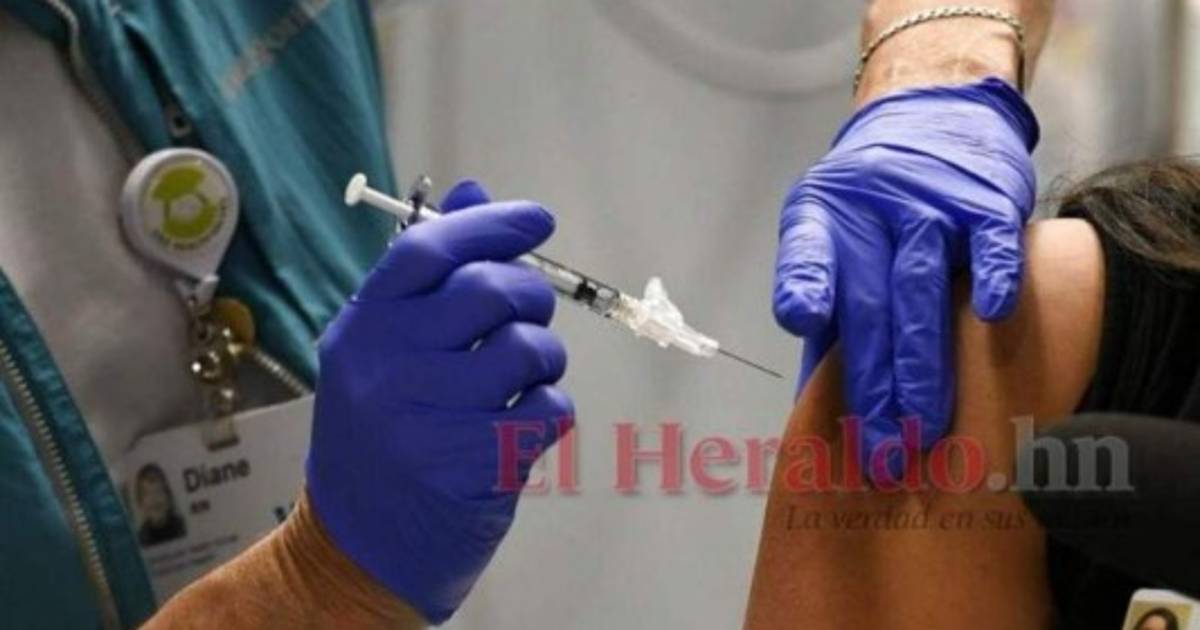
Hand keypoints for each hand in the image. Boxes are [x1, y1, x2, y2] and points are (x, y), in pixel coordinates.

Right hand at [306, 181, 573, 622]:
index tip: (538, 220)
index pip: (428, 250)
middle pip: (488, 291)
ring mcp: (428, 420)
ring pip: (528, 350)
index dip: (491, 224)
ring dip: (544, 356)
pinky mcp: (473, 467)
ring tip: (523, 377)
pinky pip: (549, 408)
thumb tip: (475, 192)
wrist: (358, 545)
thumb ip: (427, 276)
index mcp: (362, 329)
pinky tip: (523, 422)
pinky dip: (552, 408)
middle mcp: (387, 369)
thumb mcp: (382, 350)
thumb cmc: (379, 433)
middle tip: (529, 315)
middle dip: (530, 294)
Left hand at [773, 78, 1038, 480]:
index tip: (802, 321)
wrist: (936, 114)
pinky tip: (994, 319)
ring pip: (920, 286)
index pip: (805, 249)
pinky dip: (994, 277)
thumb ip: (826, 307)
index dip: (804, 282)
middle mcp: (869, 206)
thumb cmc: (875, 201)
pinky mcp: (985, 200)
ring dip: (920, 362)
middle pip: (868, 301)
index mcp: (821, 215)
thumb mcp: (834, 233)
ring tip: (919, 426)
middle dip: (870, 382)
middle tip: (877, 448)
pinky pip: (991, 242)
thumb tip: (810, 403)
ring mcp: (929, 201)